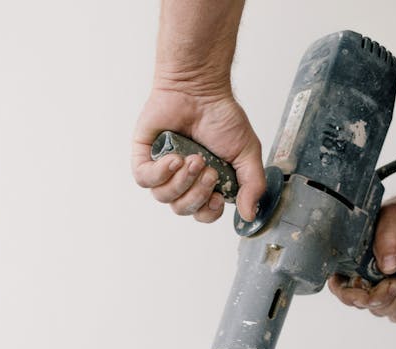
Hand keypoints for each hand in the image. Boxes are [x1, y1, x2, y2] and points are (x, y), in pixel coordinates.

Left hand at [132, 87, 264, 223]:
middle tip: (207, 169)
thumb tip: (249, 215)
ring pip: (164, 196)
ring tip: (192, 157)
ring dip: (181, 180)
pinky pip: (145, 180)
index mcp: (204, 183)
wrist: (199, 86)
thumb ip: (252, 184)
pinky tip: (174, 158)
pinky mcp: (143, 159)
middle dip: (197, 193)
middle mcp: (182, 180)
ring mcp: (161, 171)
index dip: (208, 212)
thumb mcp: (246, 151)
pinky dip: (160, 173)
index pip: (202, 213)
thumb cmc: (221, 116)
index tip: (217, 196)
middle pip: (182, 208)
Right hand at [328, 194, 395, 323]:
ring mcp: (384, 287)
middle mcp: (367, 276)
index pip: (340, 285)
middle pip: (361, 303)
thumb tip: (387, 265)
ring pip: (380, 311)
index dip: (348, 294)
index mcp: (355, 258)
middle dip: (378, 299)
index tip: (365, 294)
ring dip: (395, 304)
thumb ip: (387, 236)